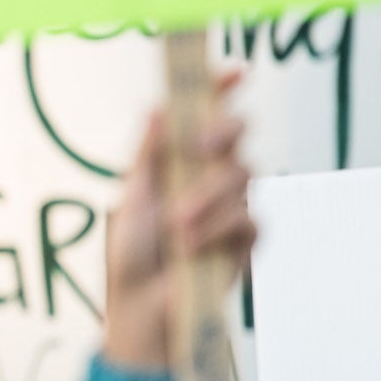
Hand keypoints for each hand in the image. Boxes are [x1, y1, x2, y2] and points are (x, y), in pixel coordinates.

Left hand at [104, 69, 255, 373]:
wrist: (142, 308)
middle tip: (198, 149)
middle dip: (221, 134)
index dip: (222, 90)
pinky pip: (249, 220)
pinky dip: (220, 231)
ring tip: (178, 228)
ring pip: (242, 177)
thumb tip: (157, 106)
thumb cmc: (131, 254)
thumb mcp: (131, 198)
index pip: (207, 115)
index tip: (234, 72)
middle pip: (236, 135)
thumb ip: (148, 154)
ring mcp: (231, 207)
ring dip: (207, 200)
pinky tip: (195, 248)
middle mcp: (209, 177)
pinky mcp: (246, 241)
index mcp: (180, 161)